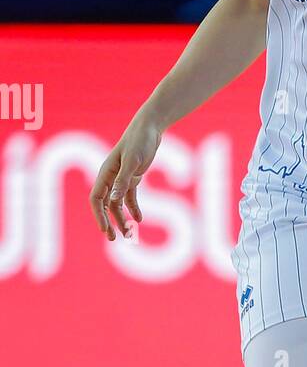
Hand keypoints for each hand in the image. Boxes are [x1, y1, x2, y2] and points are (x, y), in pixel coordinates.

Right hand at [89, 112, 162, 240]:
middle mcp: (110, 177)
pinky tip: (139, 219)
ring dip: (121, 218)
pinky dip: (133, 208)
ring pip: (117, 203)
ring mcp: (121, 177)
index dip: (99, 215)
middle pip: (104, 204)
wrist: (149, 128)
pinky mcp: (132, 177)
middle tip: (113, 238)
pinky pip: (129, 197)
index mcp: (105, 173)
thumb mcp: (133, 162)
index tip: (105, 230)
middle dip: (107, 222)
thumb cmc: (139, 141)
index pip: (96, 198)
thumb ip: (123, 181)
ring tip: (128, 234)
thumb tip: (113, 200)